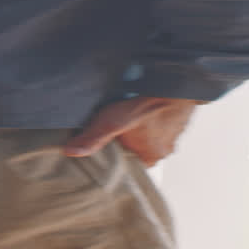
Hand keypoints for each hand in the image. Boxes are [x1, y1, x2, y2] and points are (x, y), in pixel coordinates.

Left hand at [63, 96, 201, 164]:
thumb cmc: (148, 105)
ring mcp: (172, 135)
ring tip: (130, 114)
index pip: (128, 165)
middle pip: (138, 150)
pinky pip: (160, 123)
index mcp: (150, 158)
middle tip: (118, 126)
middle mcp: (164, 150)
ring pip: (150, 136)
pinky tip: (143, 107)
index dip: (117, 154)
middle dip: (128, 139)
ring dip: (140, 127)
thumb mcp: (112, 122)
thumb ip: (93, 138)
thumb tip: (71, 151)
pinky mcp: (177, 120)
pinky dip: (152, 117)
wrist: (175, 84)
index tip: (109, 144)